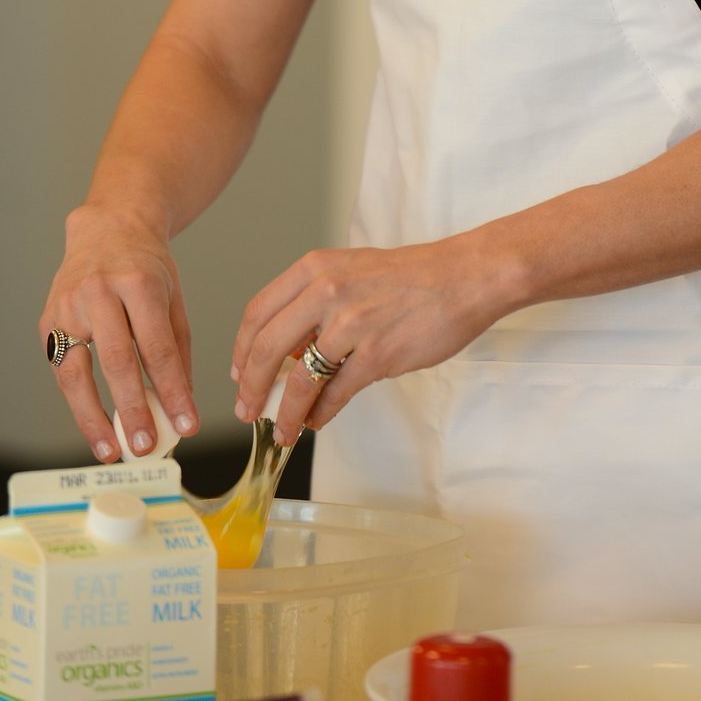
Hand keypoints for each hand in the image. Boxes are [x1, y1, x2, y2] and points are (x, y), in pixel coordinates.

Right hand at [39, 203, 198, 459]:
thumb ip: (176, 349)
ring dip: (93, 418)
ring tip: (111, 450)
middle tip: (147, 446)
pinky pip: (61, 369)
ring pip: (76, 372)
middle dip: (133, 410)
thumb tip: (178, 405)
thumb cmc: (146, 265)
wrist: (107, 226)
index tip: (186, 425)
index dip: (172, 392)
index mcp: (139, 281)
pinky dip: (77, 401)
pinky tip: (93, 425)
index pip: (157, 348)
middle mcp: (99, 291)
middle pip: (116, 361)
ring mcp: (67, 305)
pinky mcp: (47, 319)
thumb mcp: (172, 296)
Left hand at [231, 237, 507, 446]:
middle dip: (252, 388)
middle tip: (247, 411)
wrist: (462, 277)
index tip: (238, 374)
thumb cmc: (410, 276)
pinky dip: (320, 414)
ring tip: (283, 431)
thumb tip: (286, 353)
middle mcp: (325, 291)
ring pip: (299, 379)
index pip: (258, 312)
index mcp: (314, 268)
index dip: (241, 350)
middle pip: (265, 348)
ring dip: (286, 413)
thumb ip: (315, 303)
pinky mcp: (376, 354)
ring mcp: (350, 323)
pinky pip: (336, 394)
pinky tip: (316, 421)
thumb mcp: (350, 271)